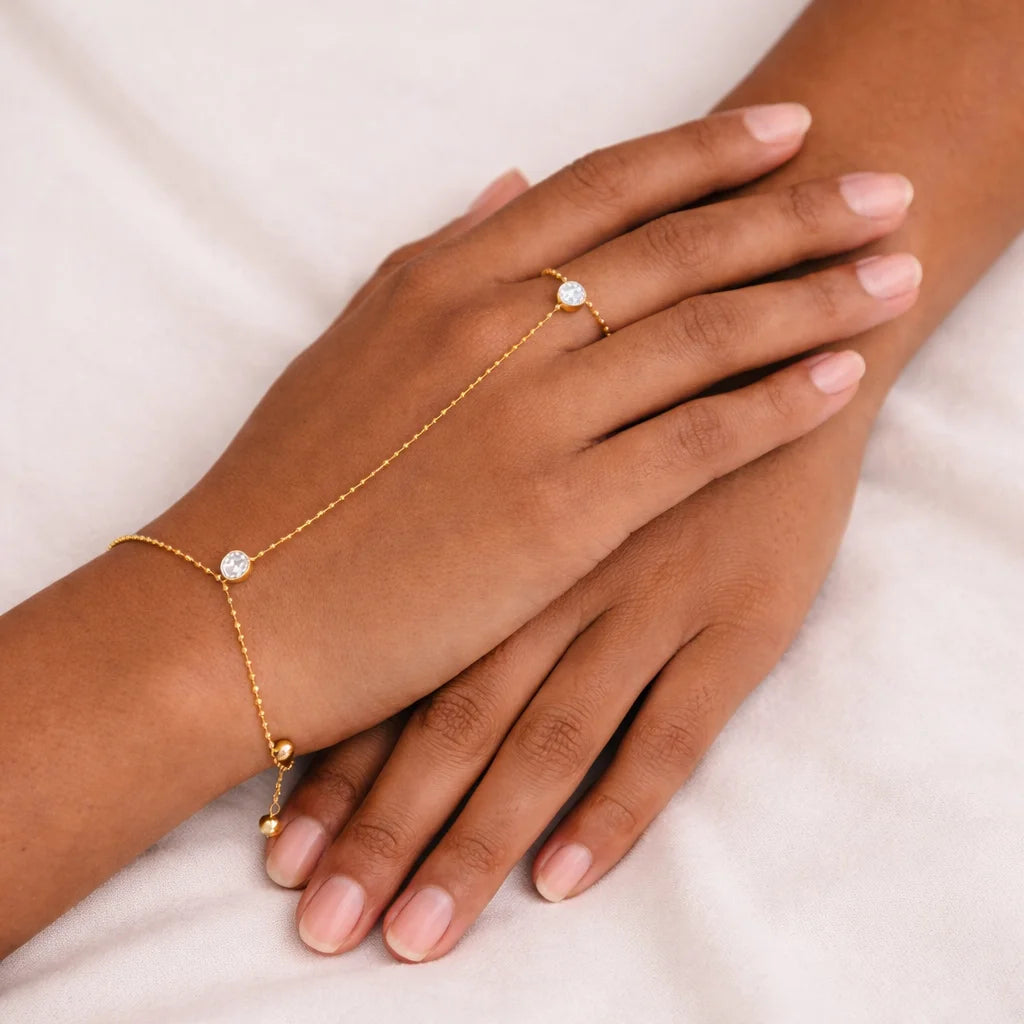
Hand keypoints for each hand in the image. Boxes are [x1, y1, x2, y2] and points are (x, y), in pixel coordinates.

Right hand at [143, 105, 914, 763]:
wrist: (238, 610)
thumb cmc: (288, 484)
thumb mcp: (353, 344)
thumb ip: (436, 258)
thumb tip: (506, 185)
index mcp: (444, 279)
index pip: (605, 191)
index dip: (706, 155)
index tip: (786, 135)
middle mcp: (496, 328)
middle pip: (678, 250)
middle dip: (794, 214)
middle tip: (882, 193)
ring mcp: (532, 419)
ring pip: (704, 335)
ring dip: (812, 299)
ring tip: (890, 275)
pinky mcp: (560, 516)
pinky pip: (695, 441)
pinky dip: (776, 405)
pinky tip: (839, 377)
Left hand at [263, 374, 883, 961]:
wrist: (774, 338)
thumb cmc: (639, 379)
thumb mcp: (530, 411)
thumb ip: (455, 484)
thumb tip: (361, 566)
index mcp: (492, 525)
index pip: (398, 663)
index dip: (337, 762)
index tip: (276, 853)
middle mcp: (552, 573)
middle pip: (449, 719)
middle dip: (381, 829)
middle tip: (322, 924)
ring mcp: (641, 598)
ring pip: (544, 741)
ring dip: (476, 842)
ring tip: (417, 932)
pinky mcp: (731, 620)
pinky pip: (668, 735)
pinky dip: (614, 811)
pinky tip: (563, 878)